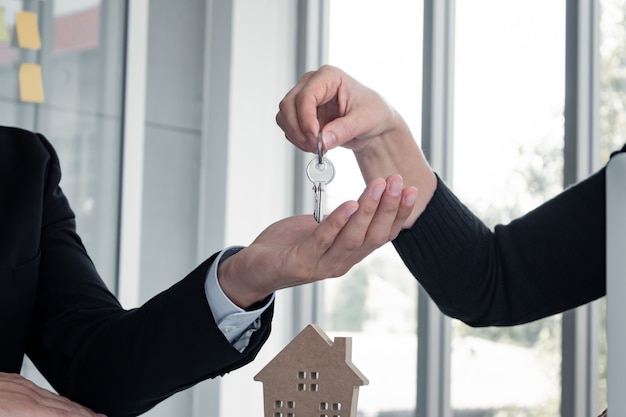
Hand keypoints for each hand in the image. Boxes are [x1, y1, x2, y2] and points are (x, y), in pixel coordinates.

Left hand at [0, 373, 104, 416]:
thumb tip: (59, 414)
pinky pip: (39, 388)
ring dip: (71, 405)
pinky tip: (54, 399)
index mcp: (26, 409)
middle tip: (100, 415)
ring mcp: (21, 385)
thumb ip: (38, 415)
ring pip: (53, 395)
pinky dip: (53, 396)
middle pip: (64, 404)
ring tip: (83, 410)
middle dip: (84, 412)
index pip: (64, 415)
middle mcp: (28, 395)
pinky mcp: (13, 380)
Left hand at [217, 175, 417, 307]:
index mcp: (349, 254)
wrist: (253, 268)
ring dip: (369, 210)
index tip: (411, 189)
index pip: (382, 235)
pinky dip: (338, 221)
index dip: (399, 213)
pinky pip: (323, 240)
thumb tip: (357, 201)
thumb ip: (339, 222)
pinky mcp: (302, 263)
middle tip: (399, 181)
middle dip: (389, 208)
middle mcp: (341, 263)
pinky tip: (348, 203)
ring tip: (378, 185)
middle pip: (374, 236)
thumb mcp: (320, 230)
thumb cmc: (287, 246)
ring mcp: (322, 265)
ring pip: (354, 238)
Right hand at [276, 64, 436, 228]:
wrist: (373, 126)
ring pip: (284, 117)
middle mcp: (312, 84)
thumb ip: (344, 130)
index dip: (306, 119)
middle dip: (299, 130)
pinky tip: (315, 144)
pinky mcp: (301, 114)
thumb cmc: (373, 113)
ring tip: (318, 147)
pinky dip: (298, 140)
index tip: (314, 138)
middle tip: (316, 147)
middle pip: (289, 105)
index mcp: (329, 77)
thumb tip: (323, 141)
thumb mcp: (365, 121)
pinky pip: (288, 127)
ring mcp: (304, 98)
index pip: (306, 95)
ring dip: (297, 137)